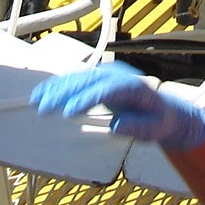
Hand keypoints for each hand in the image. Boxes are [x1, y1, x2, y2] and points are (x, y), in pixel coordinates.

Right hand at [29, 62, 204, 149]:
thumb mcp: (155, 128)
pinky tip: (44, 94)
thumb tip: (116, 125)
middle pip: (87, 80)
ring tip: (38, 102)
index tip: (69, 112)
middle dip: (64, 93)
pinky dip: (58, 86)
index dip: (86, 99)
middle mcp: (118, 76)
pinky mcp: (99, 81)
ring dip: (56, 88)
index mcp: (134, 86)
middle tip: (45, 108)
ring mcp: (107, 76)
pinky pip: (76, 80)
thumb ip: (138, 127)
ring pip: (78, 78)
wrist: (166, 111)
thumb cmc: (160, 120)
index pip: (106, 89)